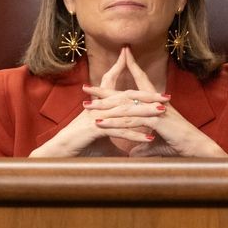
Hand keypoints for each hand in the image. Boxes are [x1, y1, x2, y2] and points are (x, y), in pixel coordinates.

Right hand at [29, 49, 166, 156]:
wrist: (60, 153)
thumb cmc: (81, 147)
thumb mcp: (104, 143)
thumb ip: (118, 142)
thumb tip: (131, 153)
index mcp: (100, 106)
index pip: (115, 86)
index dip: (124, 74)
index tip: (148, 77)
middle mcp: (100, 107)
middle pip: (126, 96)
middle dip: (148, 94)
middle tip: (167, 95)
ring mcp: (97, 116)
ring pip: (126, 111)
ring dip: (146, 112)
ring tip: (163, 113)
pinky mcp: (95, 129)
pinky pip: (119, 130)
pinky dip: (134, 135)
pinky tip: (148, 138)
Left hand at [90, 48, 227, 157]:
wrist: (197, 149)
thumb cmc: (179, 145)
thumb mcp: (156, 144)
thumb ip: (143, 146)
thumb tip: (132, 152)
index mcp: (154, 102)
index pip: (138, 83)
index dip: (129, 69)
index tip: (117, 59)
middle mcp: (152, 102)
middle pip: (123, 93)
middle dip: (103, 90)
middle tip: (85, 87)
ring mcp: (153, 110)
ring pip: (123, 106)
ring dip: (103, 107)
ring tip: (86, 107)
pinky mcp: (154, 120)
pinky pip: (129, 120)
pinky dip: (113, 122)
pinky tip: (100, 123)